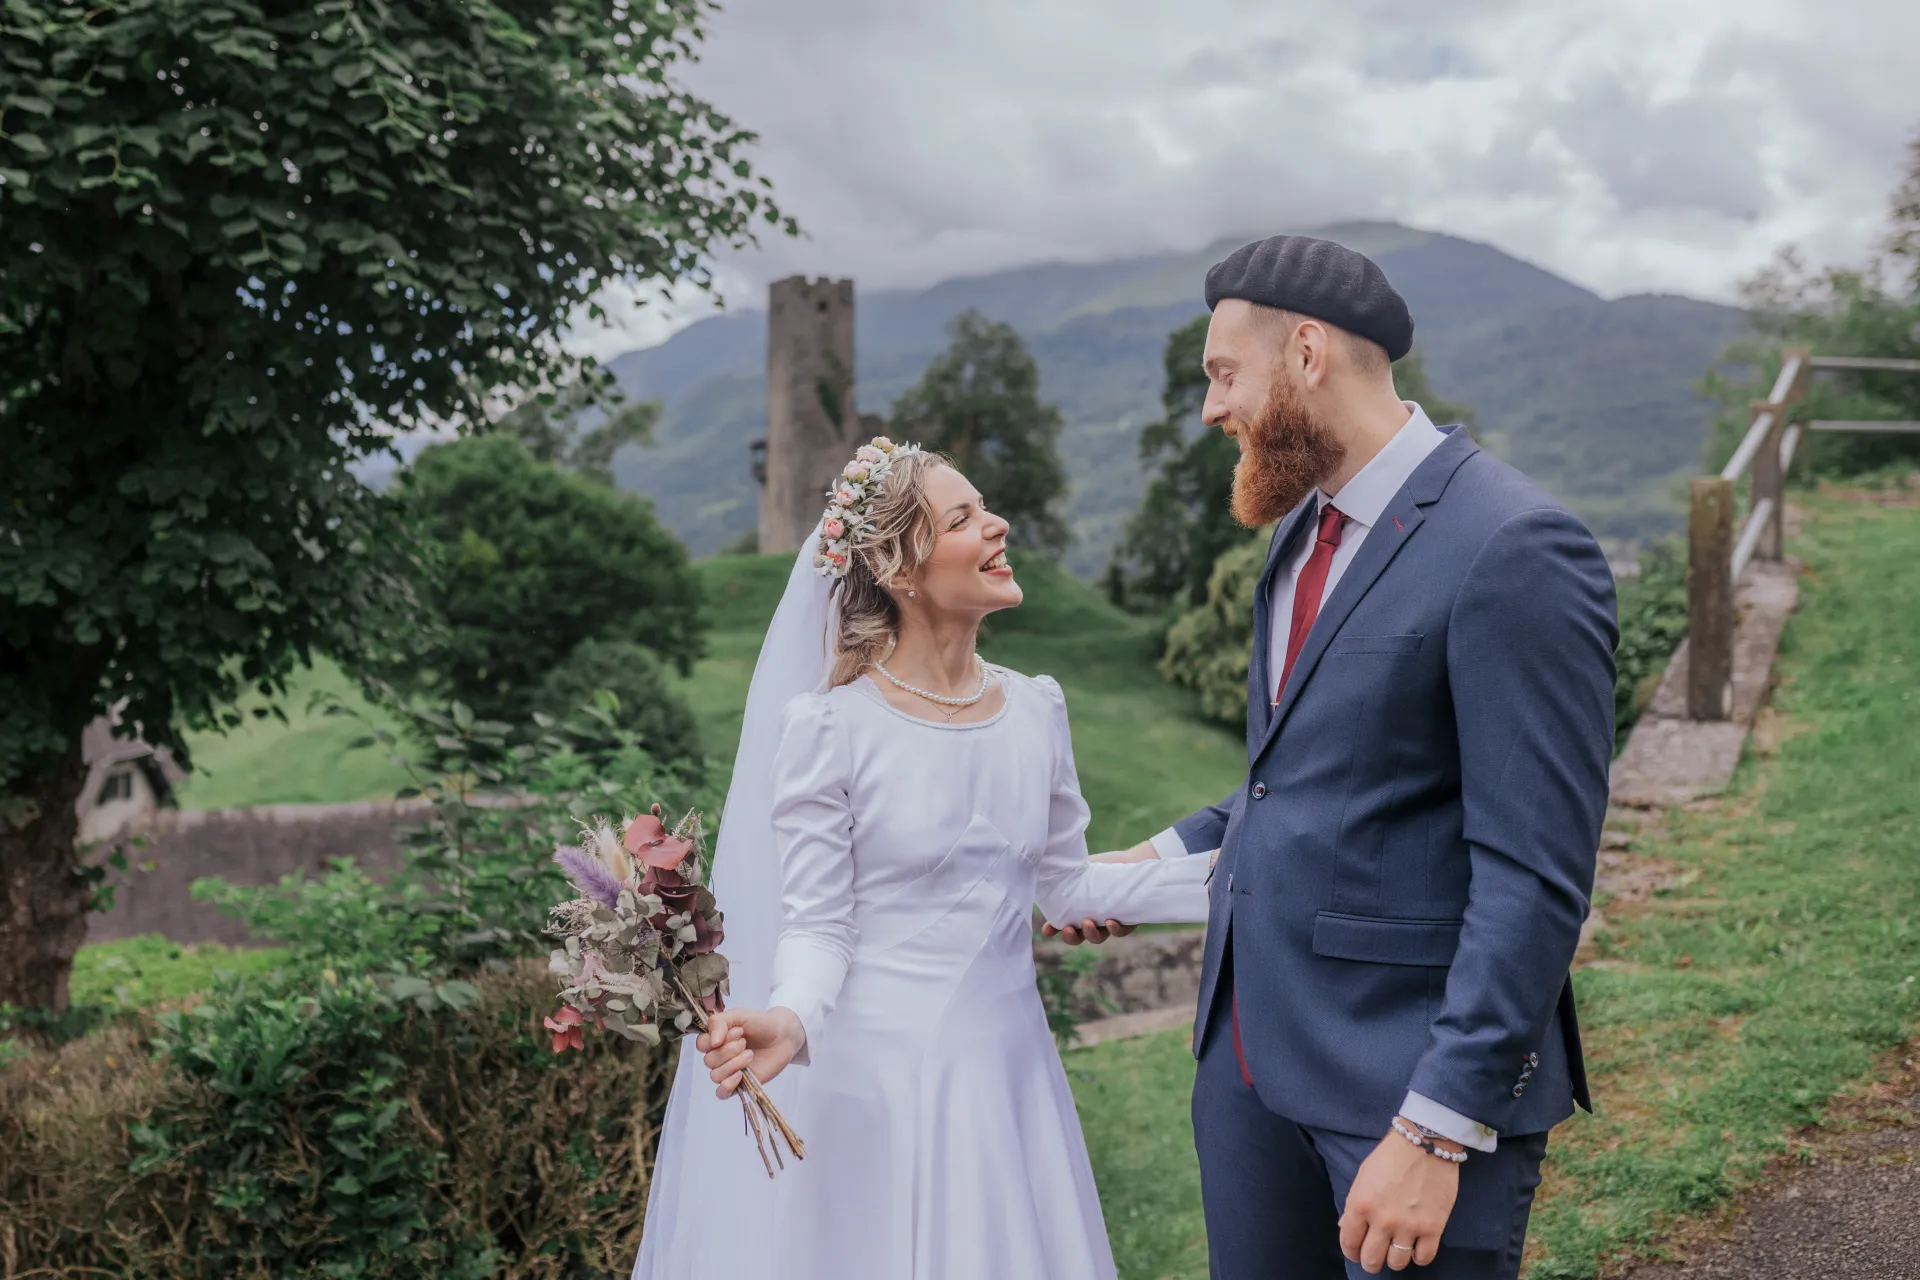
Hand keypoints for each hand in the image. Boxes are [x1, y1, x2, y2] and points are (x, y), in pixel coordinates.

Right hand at [697, 1006, 804, 1098]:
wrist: (783, 1036)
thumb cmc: (760, 1023)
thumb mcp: (738, 1015)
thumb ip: (720, 1022)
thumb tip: (713, 1042)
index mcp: (715, 1039)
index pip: (701, 1044)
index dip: (716, 1039)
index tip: (738, 1031)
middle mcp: (719, 1056)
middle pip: (709, 1060)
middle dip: (729, 1051)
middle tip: (745, 1043)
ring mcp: (728, 1071)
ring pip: (715, 1076)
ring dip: (733, 1064)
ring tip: (750, 1055)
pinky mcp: (739, 1084)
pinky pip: (721, 1093)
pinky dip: (727, 1085)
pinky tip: (740, 1075)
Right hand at [1040, 842, 1156, 943]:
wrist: (1130, 861)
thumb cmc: (1101, 864)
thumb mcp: (1079, 868)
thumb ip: (1063, 873)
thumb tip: (1043, 872)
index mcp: (1077, 910)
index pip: (1062, 924)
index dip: (1053, 930)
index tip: (1047, 930)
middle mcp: (1091, 919)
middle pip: (1079, 936)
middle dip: (1071, 937)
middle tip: (1068, 929)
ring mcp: (1108, 922)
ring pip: (1098, 937)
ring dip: (1090, 934)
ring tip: (1087, 923)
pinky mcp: (1128, 921)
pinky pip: (1121, 932)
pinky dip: (1115, 930)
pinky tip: (1110, 922)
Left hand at [1338, 1121, 1460, 1271]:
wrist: (1425, 1141)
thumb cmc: (1391, 1156)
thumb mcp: (1363, 1176)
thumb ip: (1354, 1204)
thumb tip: (1346, 1227)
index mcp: (1360, 1204)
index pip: (1349, 1242)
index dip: (1351, 1252)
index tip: (1356, 1253)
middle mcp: (1382, 1219)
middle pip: (1372, 1259)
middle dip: (1371, 1261)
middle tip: (1375, 1257)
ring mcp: (1409, 1225)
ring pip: (1397, 1262)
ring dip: (1395, 1260)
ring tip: (1396, 1250)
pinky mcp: (1433, 1227)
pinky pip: (1424, 1258)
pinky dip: (1419, 1257)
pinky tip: (1417, 1247)